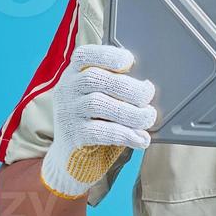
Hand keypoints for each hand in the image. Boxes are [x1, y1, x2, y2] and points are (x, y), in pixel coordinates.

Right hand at [40, 44, 156, 199]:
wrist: (73, 160)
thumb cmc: (97, 121)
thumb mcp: (105, 99)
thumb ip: (119, 88)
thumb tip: (149, 86)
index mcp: (75, 74)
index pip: (84, 55)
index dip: (107, 55)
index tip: (129, 61)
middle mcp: (66, 89)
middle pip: (95, 78)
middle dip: (127, 86)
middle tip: (148, 96)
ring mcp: (67, 113)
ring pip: (98, 103)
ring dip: (129, 111)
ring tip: (148, 118)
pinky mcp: (72, 136)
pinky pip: (99, 131)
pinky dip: (124, 134)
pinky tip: (141, 139)